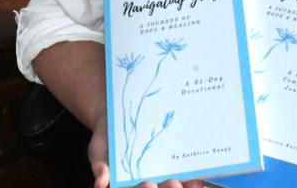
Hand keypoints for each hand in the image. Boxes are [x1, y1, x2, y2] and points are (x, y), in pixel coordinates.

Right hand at [87, 116, 205, 187]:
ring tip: (192, 184)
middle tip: (172, 184)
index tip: (148, 184)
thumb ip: (99, 165)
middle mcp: (148, 183)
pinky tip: (198, 176)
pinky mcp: (174, 164)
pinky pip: (185, 174)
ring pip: (174, 187)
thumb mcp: (98, 150)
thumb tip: (100, 183)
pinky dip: (192, 178)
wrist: (120, 115)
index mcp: (129, 184)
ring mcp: (162, 175)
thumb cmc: (106, 137)